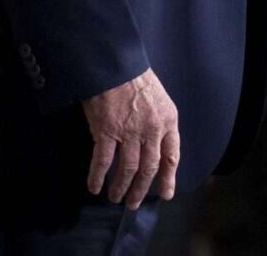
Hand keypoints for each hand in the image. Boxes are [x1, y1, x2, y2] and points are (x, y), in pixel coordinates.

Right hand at [82, 68, 179, 208]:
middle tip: (133, 203)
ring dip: (121, 187)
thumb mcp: (159, 99)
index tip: (165, 194)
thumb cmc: (136, 78)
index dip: (169, 178)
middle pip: (148, 168)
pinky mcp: (106, 131)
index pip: (171, 156)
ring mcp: (128, 131)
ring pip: (127, 169)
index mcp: (167, 121)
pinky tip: (94, 187)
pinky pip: (102, 161)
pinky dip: (97, 176)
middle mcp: (151, 129)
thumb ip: (160, 123)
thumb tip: (156, 147)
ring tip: (115, 197)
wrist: (114, 63)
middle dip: (141, 189)